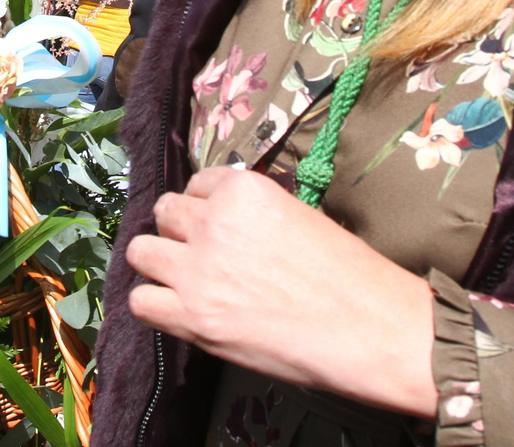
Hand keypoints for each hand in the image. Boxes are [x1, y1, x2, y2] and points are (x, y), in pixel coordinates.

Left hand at [126, 167, 438, 416]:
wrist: (372, 328)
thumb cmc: (350, 276)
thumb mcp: (299, 217)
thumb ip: (253, 215)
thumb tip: (228, 226)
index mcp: (243, 190)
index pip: (197, 184)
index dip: (205, 208)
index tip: (217, 227)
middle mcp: (213, 221)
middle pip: (164, 212)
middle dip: (178, 231)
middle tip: (199, 254)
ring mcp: (198, 269)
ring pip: (141, 252)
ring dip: (158, 264)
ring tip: (182, 281)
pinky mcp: (193, 316)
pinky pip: (141, 302)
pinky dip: (155, 305)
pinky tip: (178, 311)